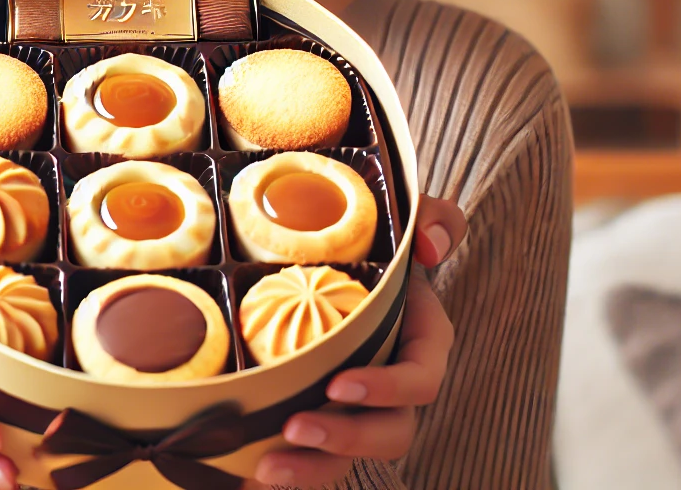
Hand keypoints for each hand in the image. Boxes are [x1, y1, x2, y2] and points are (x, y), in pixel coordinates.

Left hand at [252, 195, 466, 488]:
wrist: (331, 261)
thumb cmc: (375, 243)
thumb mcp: (406, 218)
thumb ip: (434, 218)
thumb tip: (429, 246)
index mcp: (419, 345)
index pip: (421, 379)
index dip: (388, 389)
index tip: (340, 384)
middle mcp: (393, 387)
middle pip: (390, 433)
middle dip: (346, 439)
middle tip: (295, 427)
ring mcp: (358, 411)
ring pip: (349, 458)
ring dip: (313, 470)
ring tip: (267, 469)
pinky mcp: (322, 422)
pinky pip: (312, 462)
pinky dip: (284, 478)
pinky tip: (246, 482)